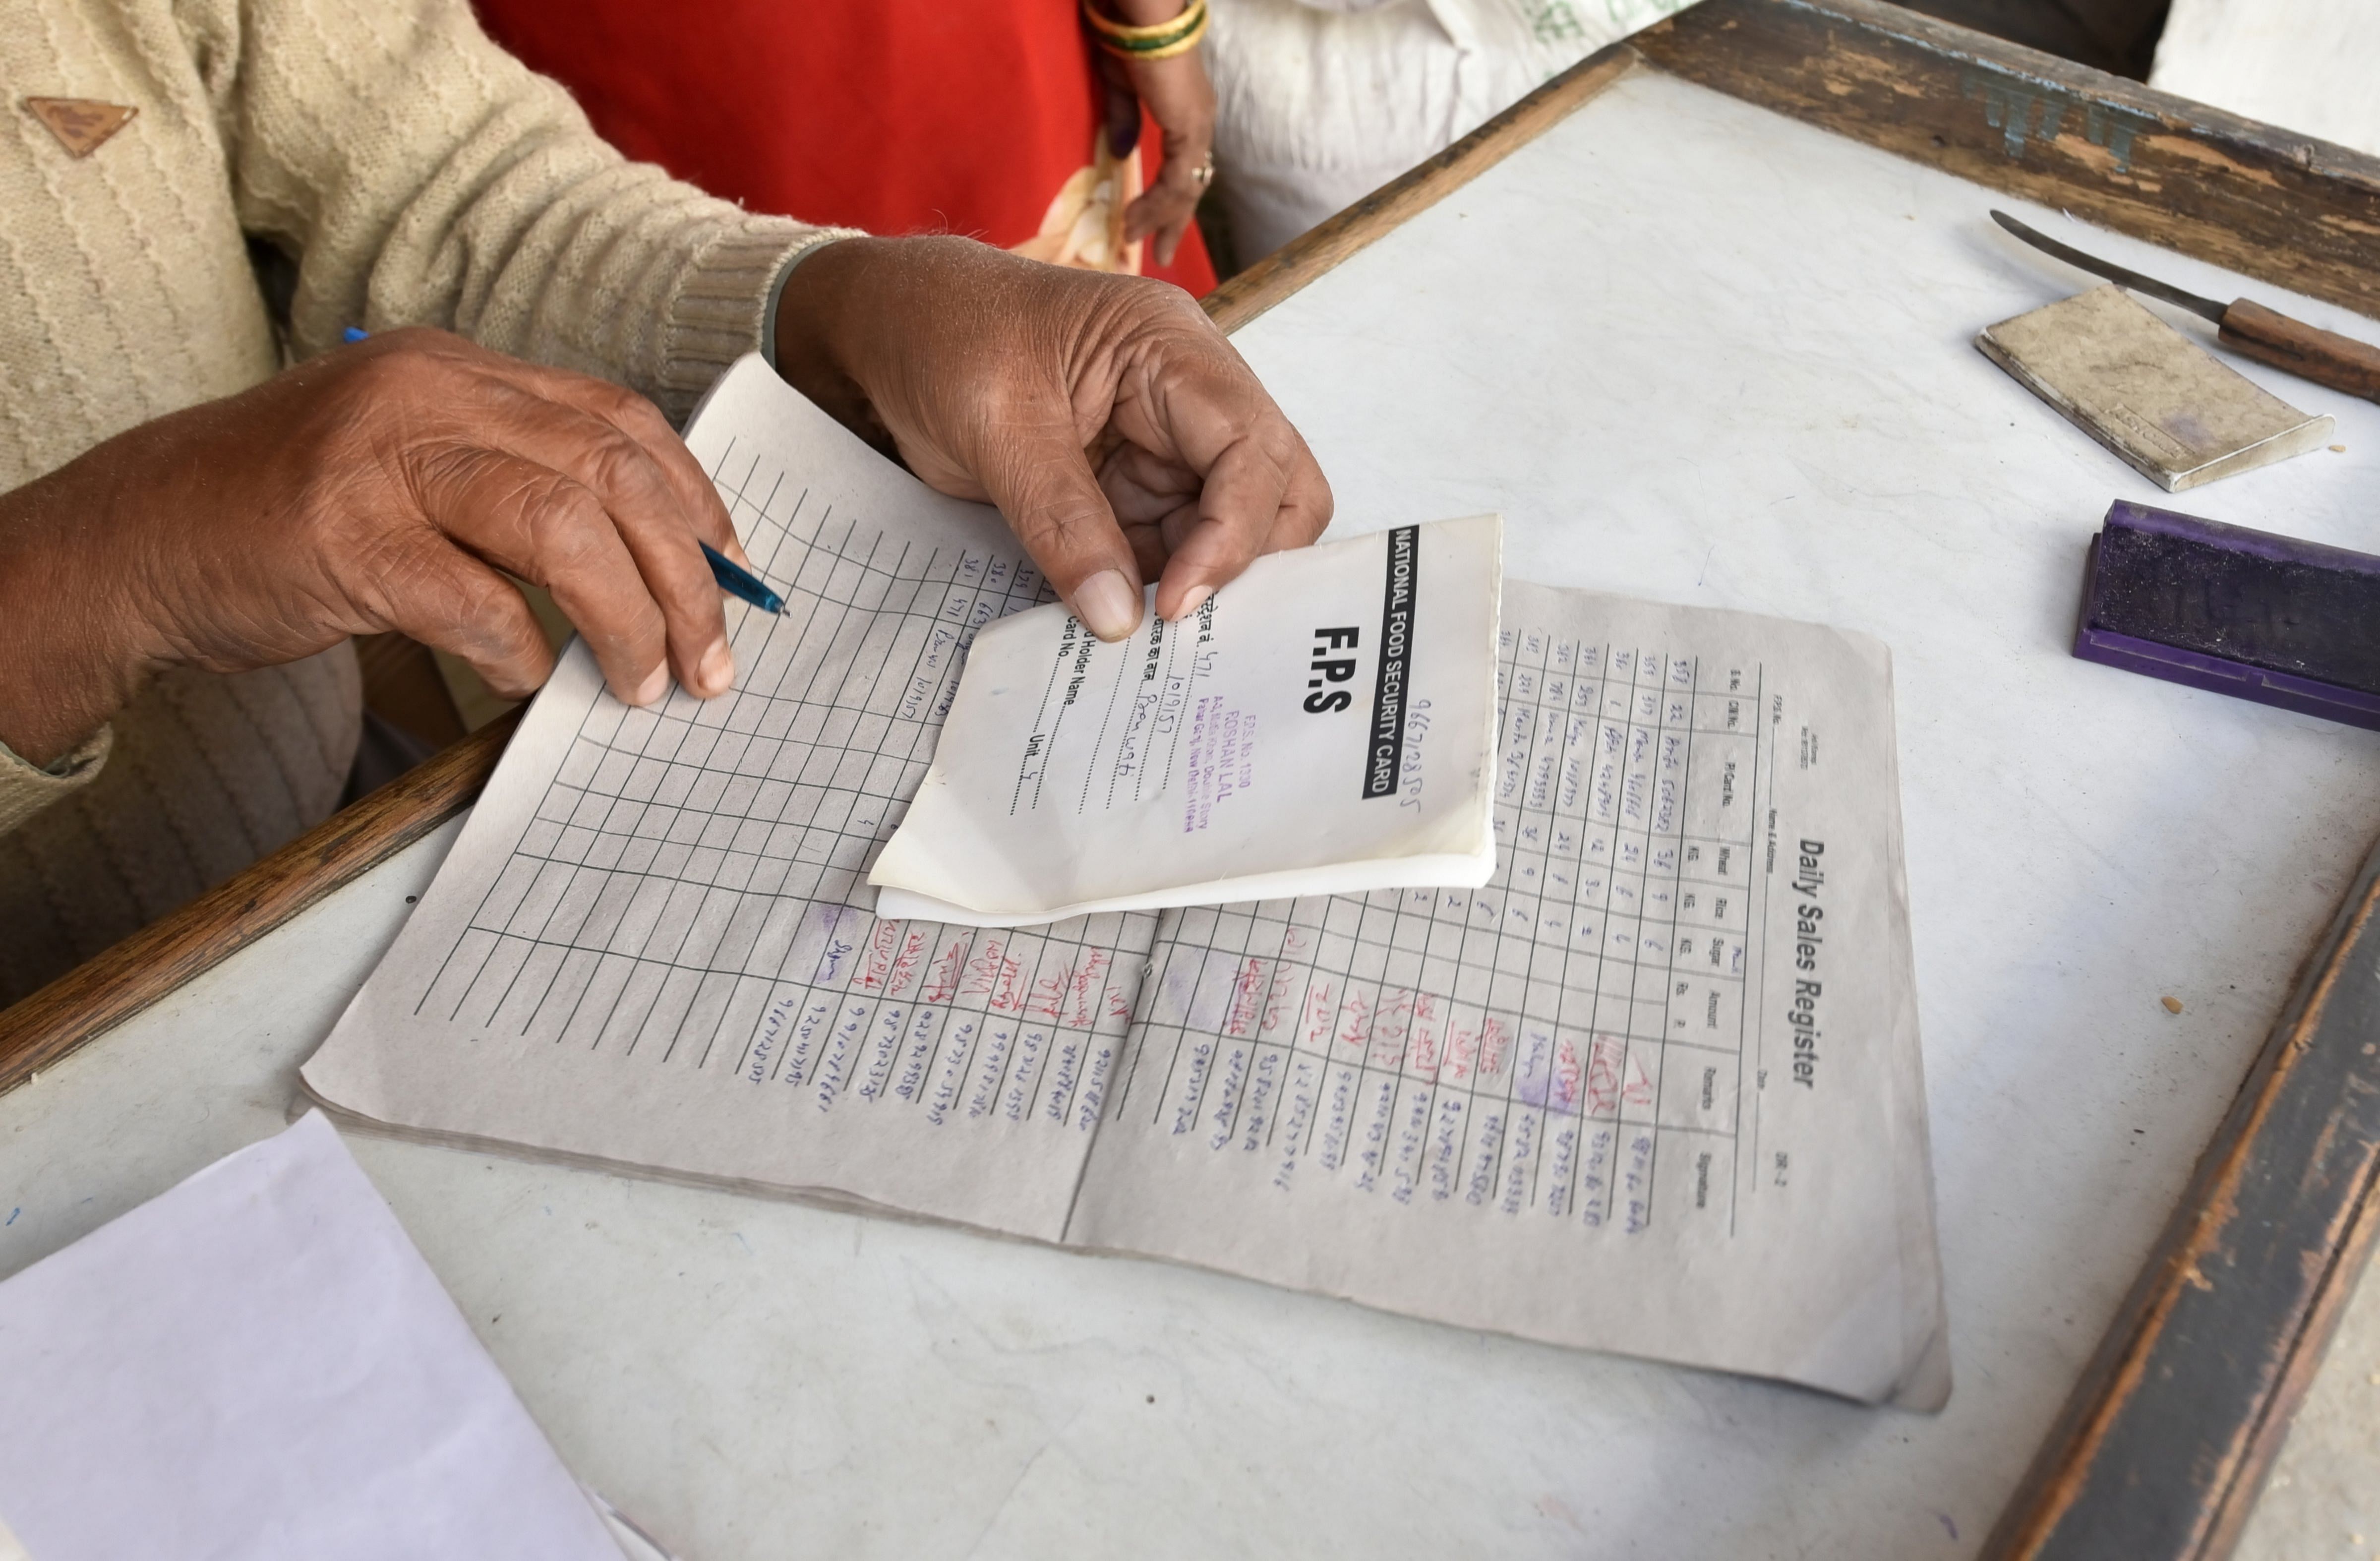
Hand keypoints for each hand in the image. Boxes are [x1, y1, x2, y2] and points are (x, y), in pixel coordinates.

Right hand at [0, 329, 740, 765]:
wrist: (145, 535)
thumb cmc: (297, 513)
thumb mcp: (420, 466)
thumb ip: (524, 489)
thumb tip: (655, 569)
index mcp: (461, 371)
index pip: (620, 421)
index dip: (695, 502)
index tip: (736, 576)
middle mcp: (428, 395)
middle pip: (612, 471)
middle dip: (684, 577)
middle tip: (711, 660)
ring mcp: (381, 459)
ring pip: (561, 526)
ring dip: (624, 619)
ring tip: (640, 684)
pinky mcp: (341, 536)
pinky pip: (473, 599)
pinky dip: (518, 650)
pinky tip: (521, 679)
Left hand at [773, 236, 1332, 641]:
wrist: (886, 329)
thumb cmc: (941, 337)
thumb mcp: (996, 427)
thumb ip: (1061, 522)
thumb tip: (1118, 620)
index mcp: (1172, 349)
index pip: (1253, 450)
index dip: (1234, 534)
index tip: (1179, 603)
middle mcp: (1189, 395)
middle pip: (1275, 490)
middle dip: (1244, 561)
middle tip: (1187, 627)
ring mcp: (1163, 442)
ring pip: (1225, 530)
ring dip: (1191, 584)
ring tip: (1140, 636)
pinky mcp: (1130, 483)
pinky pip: (1165, 547)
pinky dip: (1148, 587)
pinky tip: (1115, 621)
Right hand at [1098, 2, 1217, 268]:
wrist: (1138, 14)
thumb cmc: (1125, 37)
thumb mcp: (1118, 86)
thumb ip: (1124, 120)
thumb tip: (1124, 153)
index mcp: (1185, 111)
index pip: (1183, 166)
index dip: (1168, 199)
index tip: (1149, 225)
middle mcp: (1198, 120)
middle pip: (1191, 183)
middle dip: (1173, 221)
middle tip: (1159, 252)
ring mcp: (1197, 123)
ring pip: (1186, 187)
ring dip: (1162, 219)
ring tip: (1139, 242)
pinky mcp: (1188, 126)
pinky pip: (1176, 178)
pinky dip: (1157, 204)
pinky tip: (1138, 221)